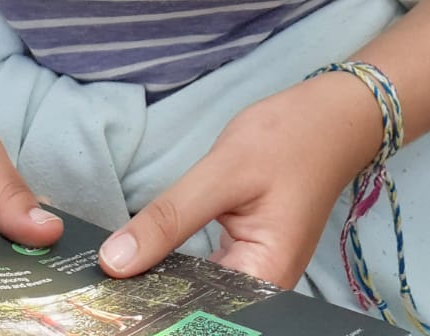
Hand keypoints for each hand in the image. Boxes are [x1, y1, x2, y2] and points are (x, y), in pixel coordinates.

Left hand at [98, 74, 382, 288]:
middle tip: (101, 283)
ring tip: (114, 275)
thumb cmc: (286, 139)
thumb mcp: (221, 172)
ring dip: (159, 281)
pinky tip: (143, 259)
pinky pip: (206, 275)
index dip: (151, 308)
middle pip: (197, 307)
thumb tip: (114, 261)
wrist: (328, 117)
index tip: (105, 298)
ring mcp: (257, 276)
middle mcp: (263, 289)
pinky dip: (176, 266)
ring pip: (198, 293)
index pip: (196, 312)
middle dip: (150, 295)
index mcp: (264, 278)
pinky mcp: (249, 259)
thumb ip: (169, 218)